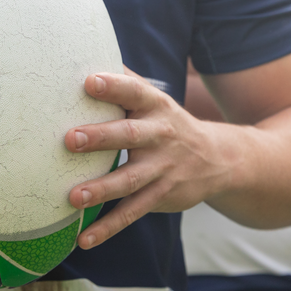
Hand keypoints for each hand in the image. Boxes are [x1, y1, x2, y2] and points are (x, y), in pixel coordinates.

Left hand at [65, 70, 227, 248]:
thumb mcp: (156, 101)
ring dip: (101, 189)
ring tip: (73, 197)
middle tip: (70, 139)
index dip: (113, 86)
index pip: (134, 91)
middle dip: (100, 137)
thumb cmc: (169, 125)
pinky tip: (85, 239)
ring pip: (129, 180)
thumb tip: (89, 51)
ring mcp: (162, 169)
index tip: (89, 81)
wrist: (220, 159)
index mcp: (155, 107)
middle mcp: (160, 136)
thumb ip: (127, 82)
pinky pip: (132, 213)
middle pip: (129, 135)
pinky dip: (109, 227)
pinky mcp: (161, 196)